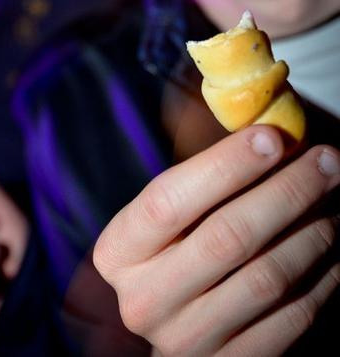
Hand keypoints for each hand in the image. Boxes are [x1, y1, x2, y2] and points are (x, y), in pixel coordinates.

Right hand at [94, 127, 339, 355]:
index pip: (168, 200)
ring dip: (313, 231)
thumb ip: (198, 161)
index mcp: (119, 251)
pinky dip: (322, 278)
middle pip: (226, 238)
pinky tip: (334, 247)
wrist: (175, 314)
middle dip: (286, 192)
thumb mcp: (172, 203)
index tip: (273, 136)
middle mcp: (142, 300)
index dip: (224, 166)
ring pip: (266, 279)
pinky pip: (291, 321)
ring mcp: (184, 342)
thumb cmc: (178, 241)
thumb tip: (241, 105)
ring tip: (334, 197)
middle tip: (327, 160)